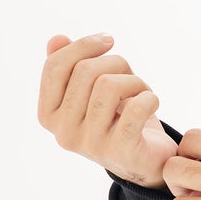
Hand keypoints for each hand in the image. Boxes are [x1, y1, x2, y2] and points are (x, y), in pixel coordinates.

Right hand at [39, 32, 175, 188]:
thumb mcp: (91, 89)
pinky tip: (152, 102)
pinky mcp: (120, 151)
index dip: (83, 45)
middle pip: (85, 71)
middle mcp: (63, 132)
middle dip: (116, 63)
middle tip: (131, 77)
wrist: (146, 160)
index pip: (55, 66)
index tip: (108, 40)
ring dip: (135, 81)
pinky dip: (149, 98)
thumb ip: (70, 66)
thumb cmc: (117, 118)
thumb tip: (56, 39)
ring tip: (142, 92)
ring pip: (109, 85)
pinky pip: (135, 108)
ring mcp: (90, 144)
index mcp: (48, 115)